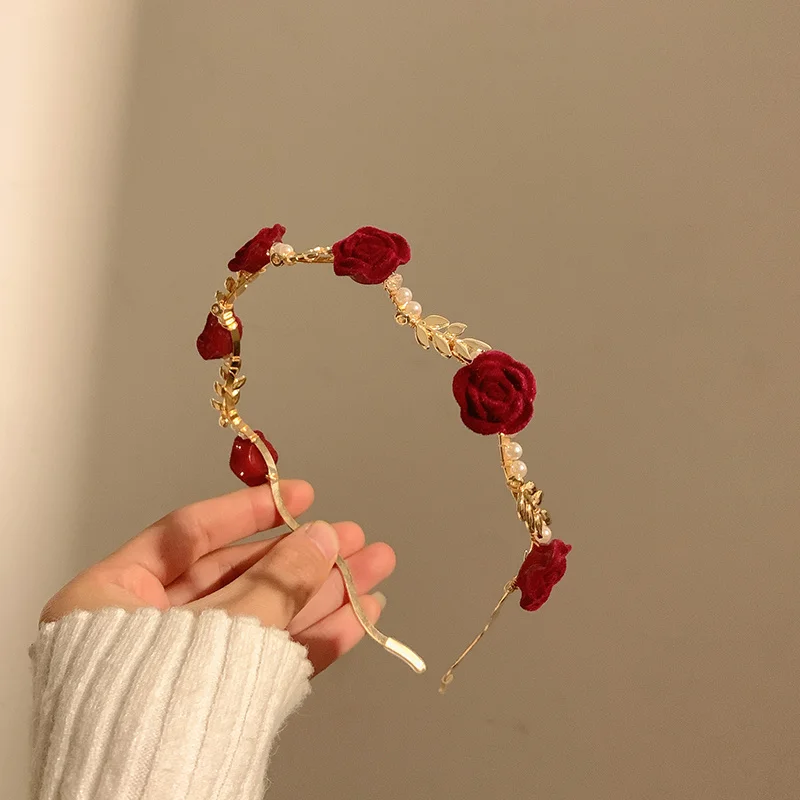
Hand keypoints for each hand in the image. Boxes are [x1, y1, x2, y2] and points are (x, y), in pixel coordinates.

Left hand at [39, 480, 394, 674]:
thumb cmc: (153, 714)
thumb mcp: (222, 628)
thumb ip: (276, 581)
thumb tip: (323, 538)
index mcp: (112, 596)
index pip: (189, 534)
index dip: (250, 511)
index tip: (300, 497)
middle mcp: (146, 628)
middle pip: (238, 575)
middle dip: (304, 558)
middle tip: (354, 540)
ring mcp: (183, 666)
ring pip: (263, 617)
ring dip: (324, 595)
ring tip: (374, 572)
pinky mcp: (216, 701)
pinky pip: (267, 658)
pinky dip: (313, 639)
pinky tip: (357, 617)